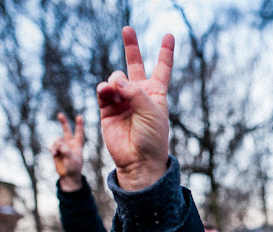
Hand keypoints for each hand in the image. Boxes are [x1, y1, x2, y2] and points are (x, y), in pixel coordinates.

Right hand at [50, 113, 84, 191]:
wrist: (68, 175)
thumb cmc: (74, 168)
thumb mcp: (72, 159)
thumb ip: (66, 150)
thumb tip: (58, 142)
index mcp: (78, 145)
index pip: (79, 133)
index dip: (79, 124)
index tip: (79, 116)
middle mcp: (70, 144)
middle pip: (66, 130)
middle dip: (63, 122)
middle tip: (60, 114)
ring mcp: (62, 146)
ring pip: (57, 140)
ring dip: (56, 146)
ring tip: (57, 153)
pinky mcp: (56, 150)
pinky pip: (52, 146)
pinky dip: (52, 149)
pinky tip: (54, 153)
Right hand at [97, 27, 173, 190]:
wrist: (139, 160)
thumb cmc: (152, 137)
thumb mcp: (151, 111)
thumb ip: (135, 92)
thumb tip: (115, 80)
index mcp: (156, 93)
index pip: (162, 68)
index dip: (165, 52)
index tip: (169, 35)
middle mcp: (139, 94)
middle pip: (135, 65)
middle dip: (131, 47)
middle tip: (127, 29)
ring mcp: (122, 101)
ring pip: (116, 78)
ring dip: (115, 81)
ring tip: (115, 90)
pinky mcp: (108, 109)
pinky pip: (103, 92)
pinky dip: (104, 89)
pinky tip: (106, 91)